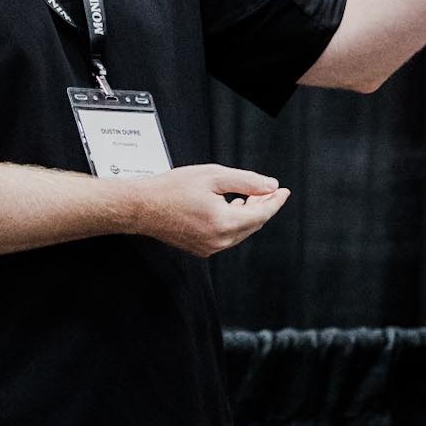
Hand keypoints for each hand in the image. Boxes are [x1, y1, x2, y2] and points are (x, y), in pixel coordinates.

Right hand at [124, 165, 290, 257]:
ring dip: (248, 216)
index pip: (261, 214)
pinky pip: (227, 238)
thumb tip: (270, 186)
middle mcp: (218, 241)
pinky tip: (229, 208)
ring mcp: (209, 248)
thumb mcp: (213, 176)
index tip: (283, 191)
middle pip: (253, 225)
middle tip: (267, 190)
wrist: (142, 206)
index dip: (275, 201)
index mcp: (223, 223)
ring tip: (247, 198)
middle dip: (263, 207)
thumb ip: (246, 182)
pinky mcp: (200, 249)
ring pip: (240, 232)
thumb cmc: (171, 189)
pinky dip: (233, 223)